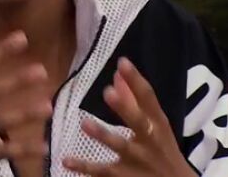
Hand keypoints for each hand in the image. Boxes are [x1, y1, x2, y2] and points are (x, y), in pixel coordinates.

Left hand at [63, 57, 195, 176]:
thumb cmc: (162, 151)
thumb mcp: (154, 126)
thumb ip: (134, 101)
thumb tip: (117, 75)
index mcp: (157, 124)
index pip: (149, 98)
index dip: (136, 80)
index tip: (122, 62)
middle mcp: (149, 140)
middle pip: (138, 122)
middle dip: (124, 108)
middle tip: (108, 92)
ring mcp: (137, 161)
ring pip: (120, 147)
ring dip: (103, 135)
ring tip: (85, 123)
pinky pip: (102, 172)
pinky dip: (84, 167)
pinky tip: (65, 160)